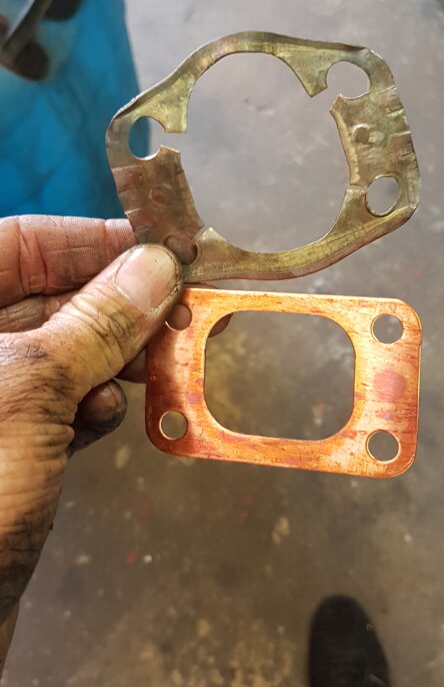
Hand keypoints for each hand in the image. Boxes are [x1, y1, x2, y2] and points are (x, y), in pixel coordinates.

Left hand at [0, 216, 182, 646]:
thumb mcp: (33, 388)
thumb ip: (98, 321)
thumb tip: (159, 265)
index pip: (19, 243)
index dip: (91, 239)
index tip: (162, 248)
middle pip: (45, 296)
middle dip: (115, 305)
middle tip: (182, 312)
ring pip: (60, 353)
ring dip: (111, 358)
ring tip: (158, 367)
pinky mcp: (3, 447)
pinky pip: (56, 405)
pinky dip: (88, 406)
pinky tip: (106, 419)